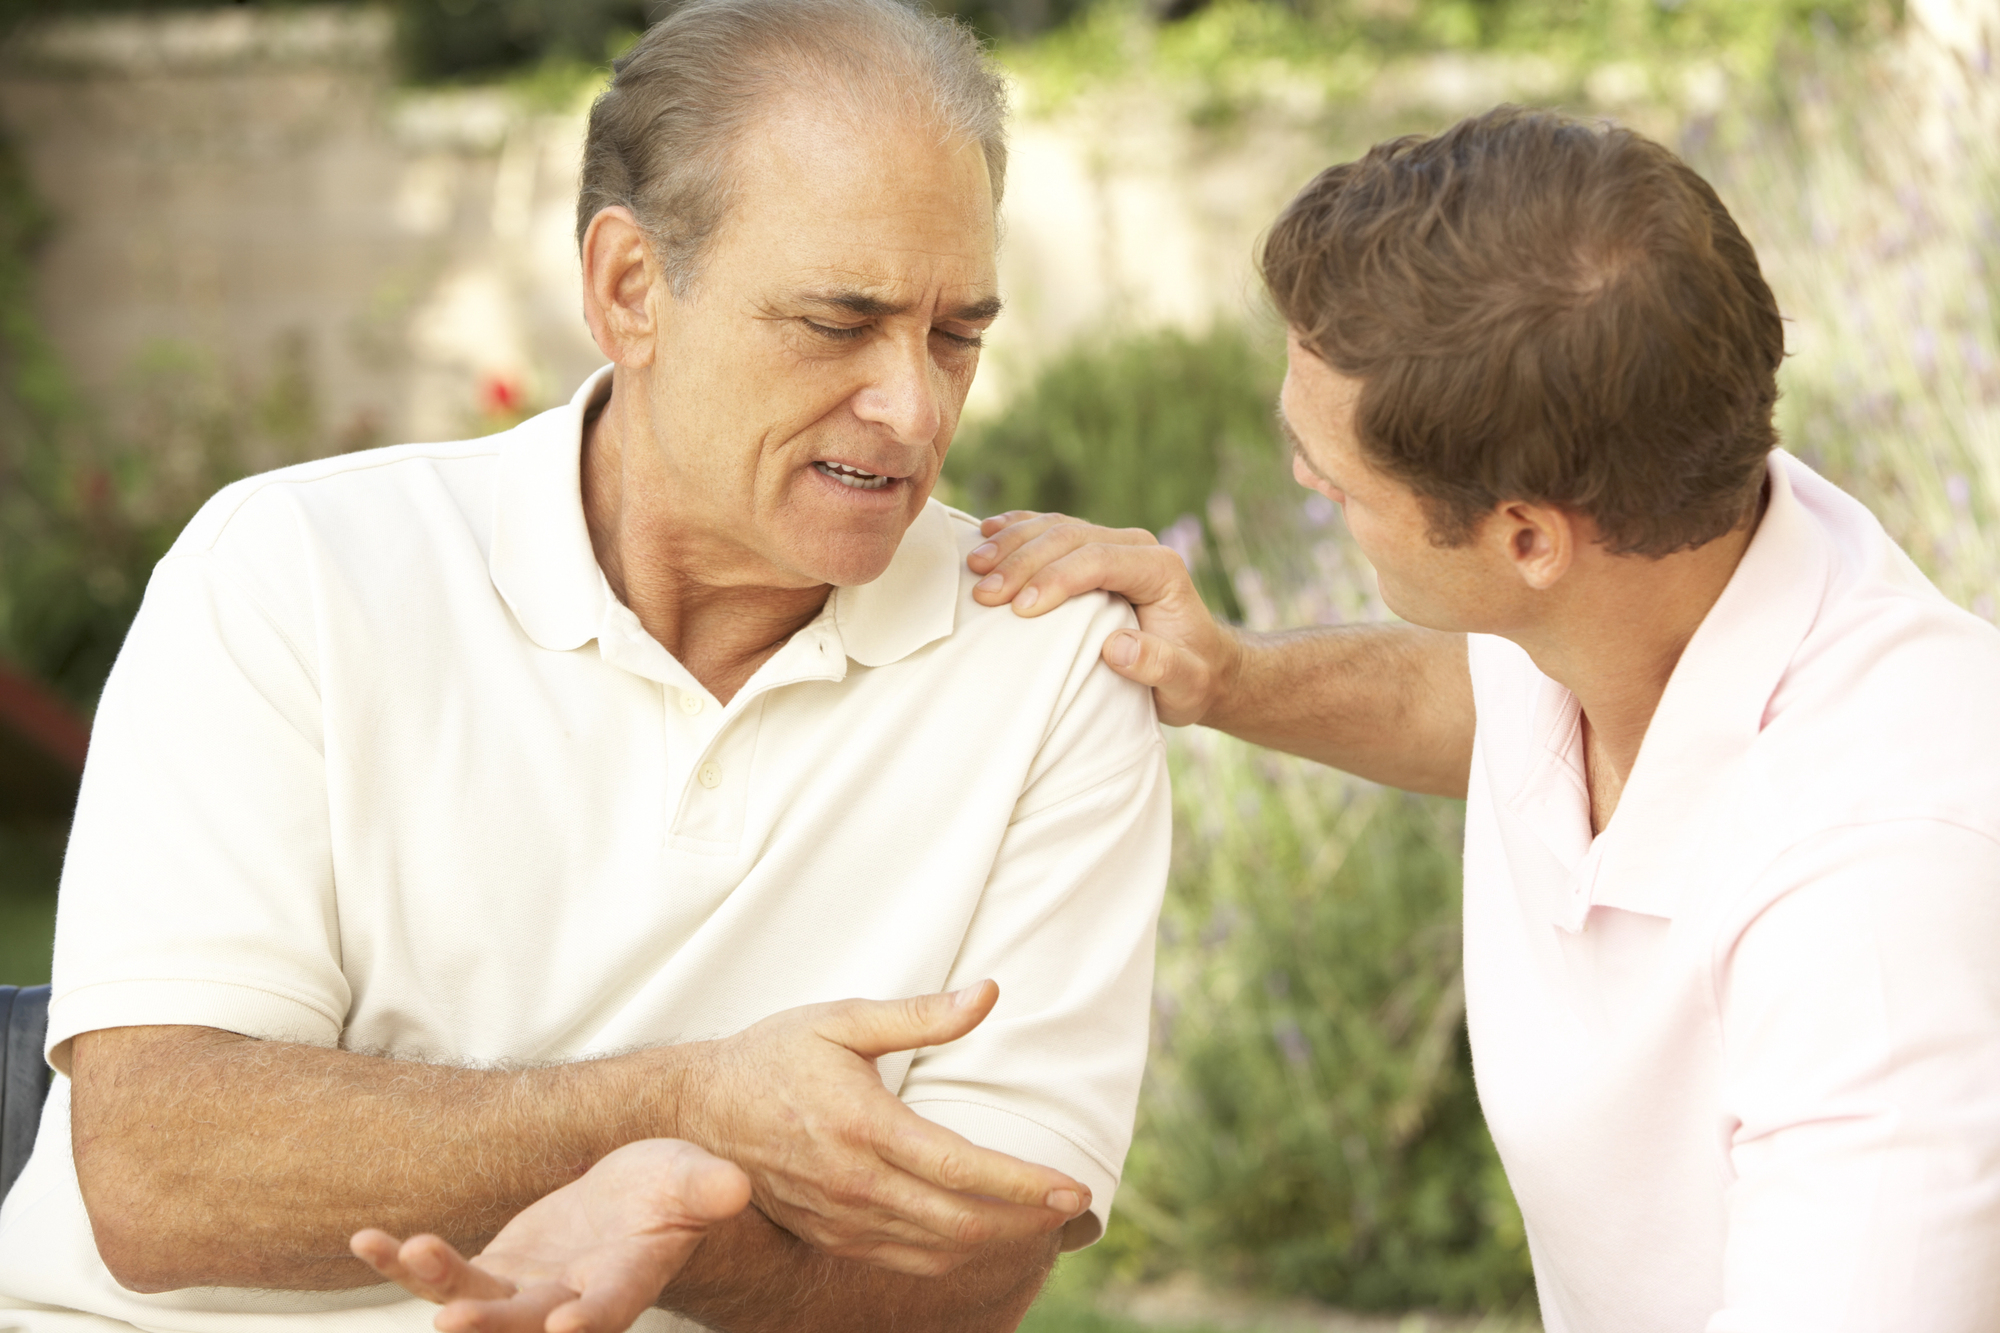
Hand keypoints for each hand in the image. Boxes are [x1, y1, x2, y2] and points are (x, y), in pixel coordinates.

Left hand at [351, 1139, 749, 1332]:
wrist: (638, 1194)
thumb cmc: (677, 1187)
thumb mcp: (696, 1178)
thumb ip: (707, 1189)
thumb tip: (733, 1188)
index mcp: (627, 1282)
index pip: (609, 1309)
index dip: (589, 1321)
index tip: (566, 1326)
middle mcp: (569, 1303)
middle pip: (528, 1324)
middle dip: (493, 1327)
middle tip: (455, 1323)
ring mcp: (522, 1294)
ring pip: (473, 1302)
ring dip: (439, 1285)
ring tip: (412, 1249)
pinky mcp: (490, 1275)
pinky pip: (439, 1276)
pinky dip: (403, 1262)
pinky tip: (368, 1239)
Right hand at [675, 981, 1089, 1276]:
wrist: (694, 1110)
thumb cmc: (772, 1056)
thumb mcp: (842, 1019)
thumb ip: (920, 1014)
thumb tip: (988, 994)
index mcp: (864, 1126)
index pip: (963, 1170)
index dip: (1025, 1184)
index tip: (1072, 1188)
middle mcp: (854, 1183)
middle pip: (960, 1223)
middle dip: (1025, 1221)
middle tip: (1071, 1207)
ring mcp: (839, 1219)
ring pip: (935, 1251)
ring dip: (995, 1243)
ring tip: (1037, 1222)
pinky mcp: (827, 1236)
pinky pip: (901, 1260)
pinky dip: (949, 1255)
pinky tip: (977, 1236)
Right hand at [968, 512, 1239, 725]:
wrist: (1202, 664)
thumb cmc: (1192, 678)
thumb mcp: (1187, 682)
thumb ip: (1160, 666)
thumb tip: (1116, 648)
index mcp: (1160, 568)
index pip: (1099, 560)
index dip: (1056, 579)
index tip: (1020, 610)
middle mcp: (1137, 546)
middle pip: (1071, 537)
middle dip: (1023, 562)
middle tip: (984, 593)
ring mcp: (1114, 544)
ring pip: (1056, 527)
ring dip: (1011, 544)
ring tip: (974, 566)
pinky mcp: (1094, 551)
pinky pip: (1051, 529)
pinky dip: (1017, 530)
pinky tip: (986, 532)